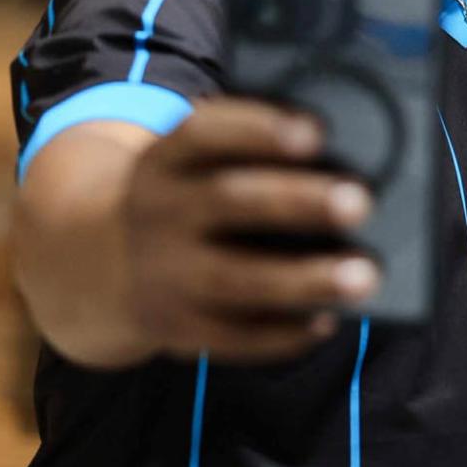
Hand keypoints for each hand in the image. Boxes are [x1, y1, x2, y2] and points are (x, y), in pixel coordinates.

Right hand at [121, 97, 381, 360]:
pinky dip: (281, 334)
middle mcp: (159, 211)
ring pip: (233, 277)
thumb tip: (344, 155)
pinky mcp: (173, 327)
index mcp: (168, 158)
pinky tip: (327, 320)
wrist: (104, 260)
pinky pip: (230, 336)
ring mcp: (162, 273)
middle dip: (297, 201)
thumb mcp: (194, 162)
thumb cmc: (190, 195)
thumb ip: (249, 152)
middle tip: (360, 202)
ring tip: (362, 275)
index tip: (317, 132)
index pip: (205, 132)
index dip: (259, 129)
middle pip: (228, 200)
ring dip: (302, 278)